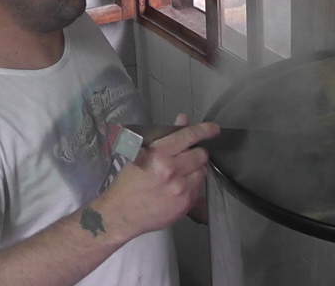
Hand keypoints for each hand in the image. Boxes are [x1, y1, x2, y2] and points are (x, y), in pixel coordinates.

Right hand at [100, 119, 219, 241]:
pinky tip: (178, 188)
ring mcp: (180, 189)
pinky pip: (199, 189)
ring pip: (203, 171)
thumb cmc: (128, 182)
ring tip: (181, 175)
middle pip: (201, 155)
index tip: (214, 129)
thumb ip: (166, 136)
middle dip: (196, 154)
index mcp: (159, 154)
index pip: (189, 136)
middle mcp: (171, 171)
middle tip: (186, 158)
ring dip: (196, 170)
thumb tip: (184, 119)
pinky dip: (193, 186)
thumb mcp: (142, 154)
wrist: (120, 214)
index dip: (205, 130)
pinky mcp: (185, 204)